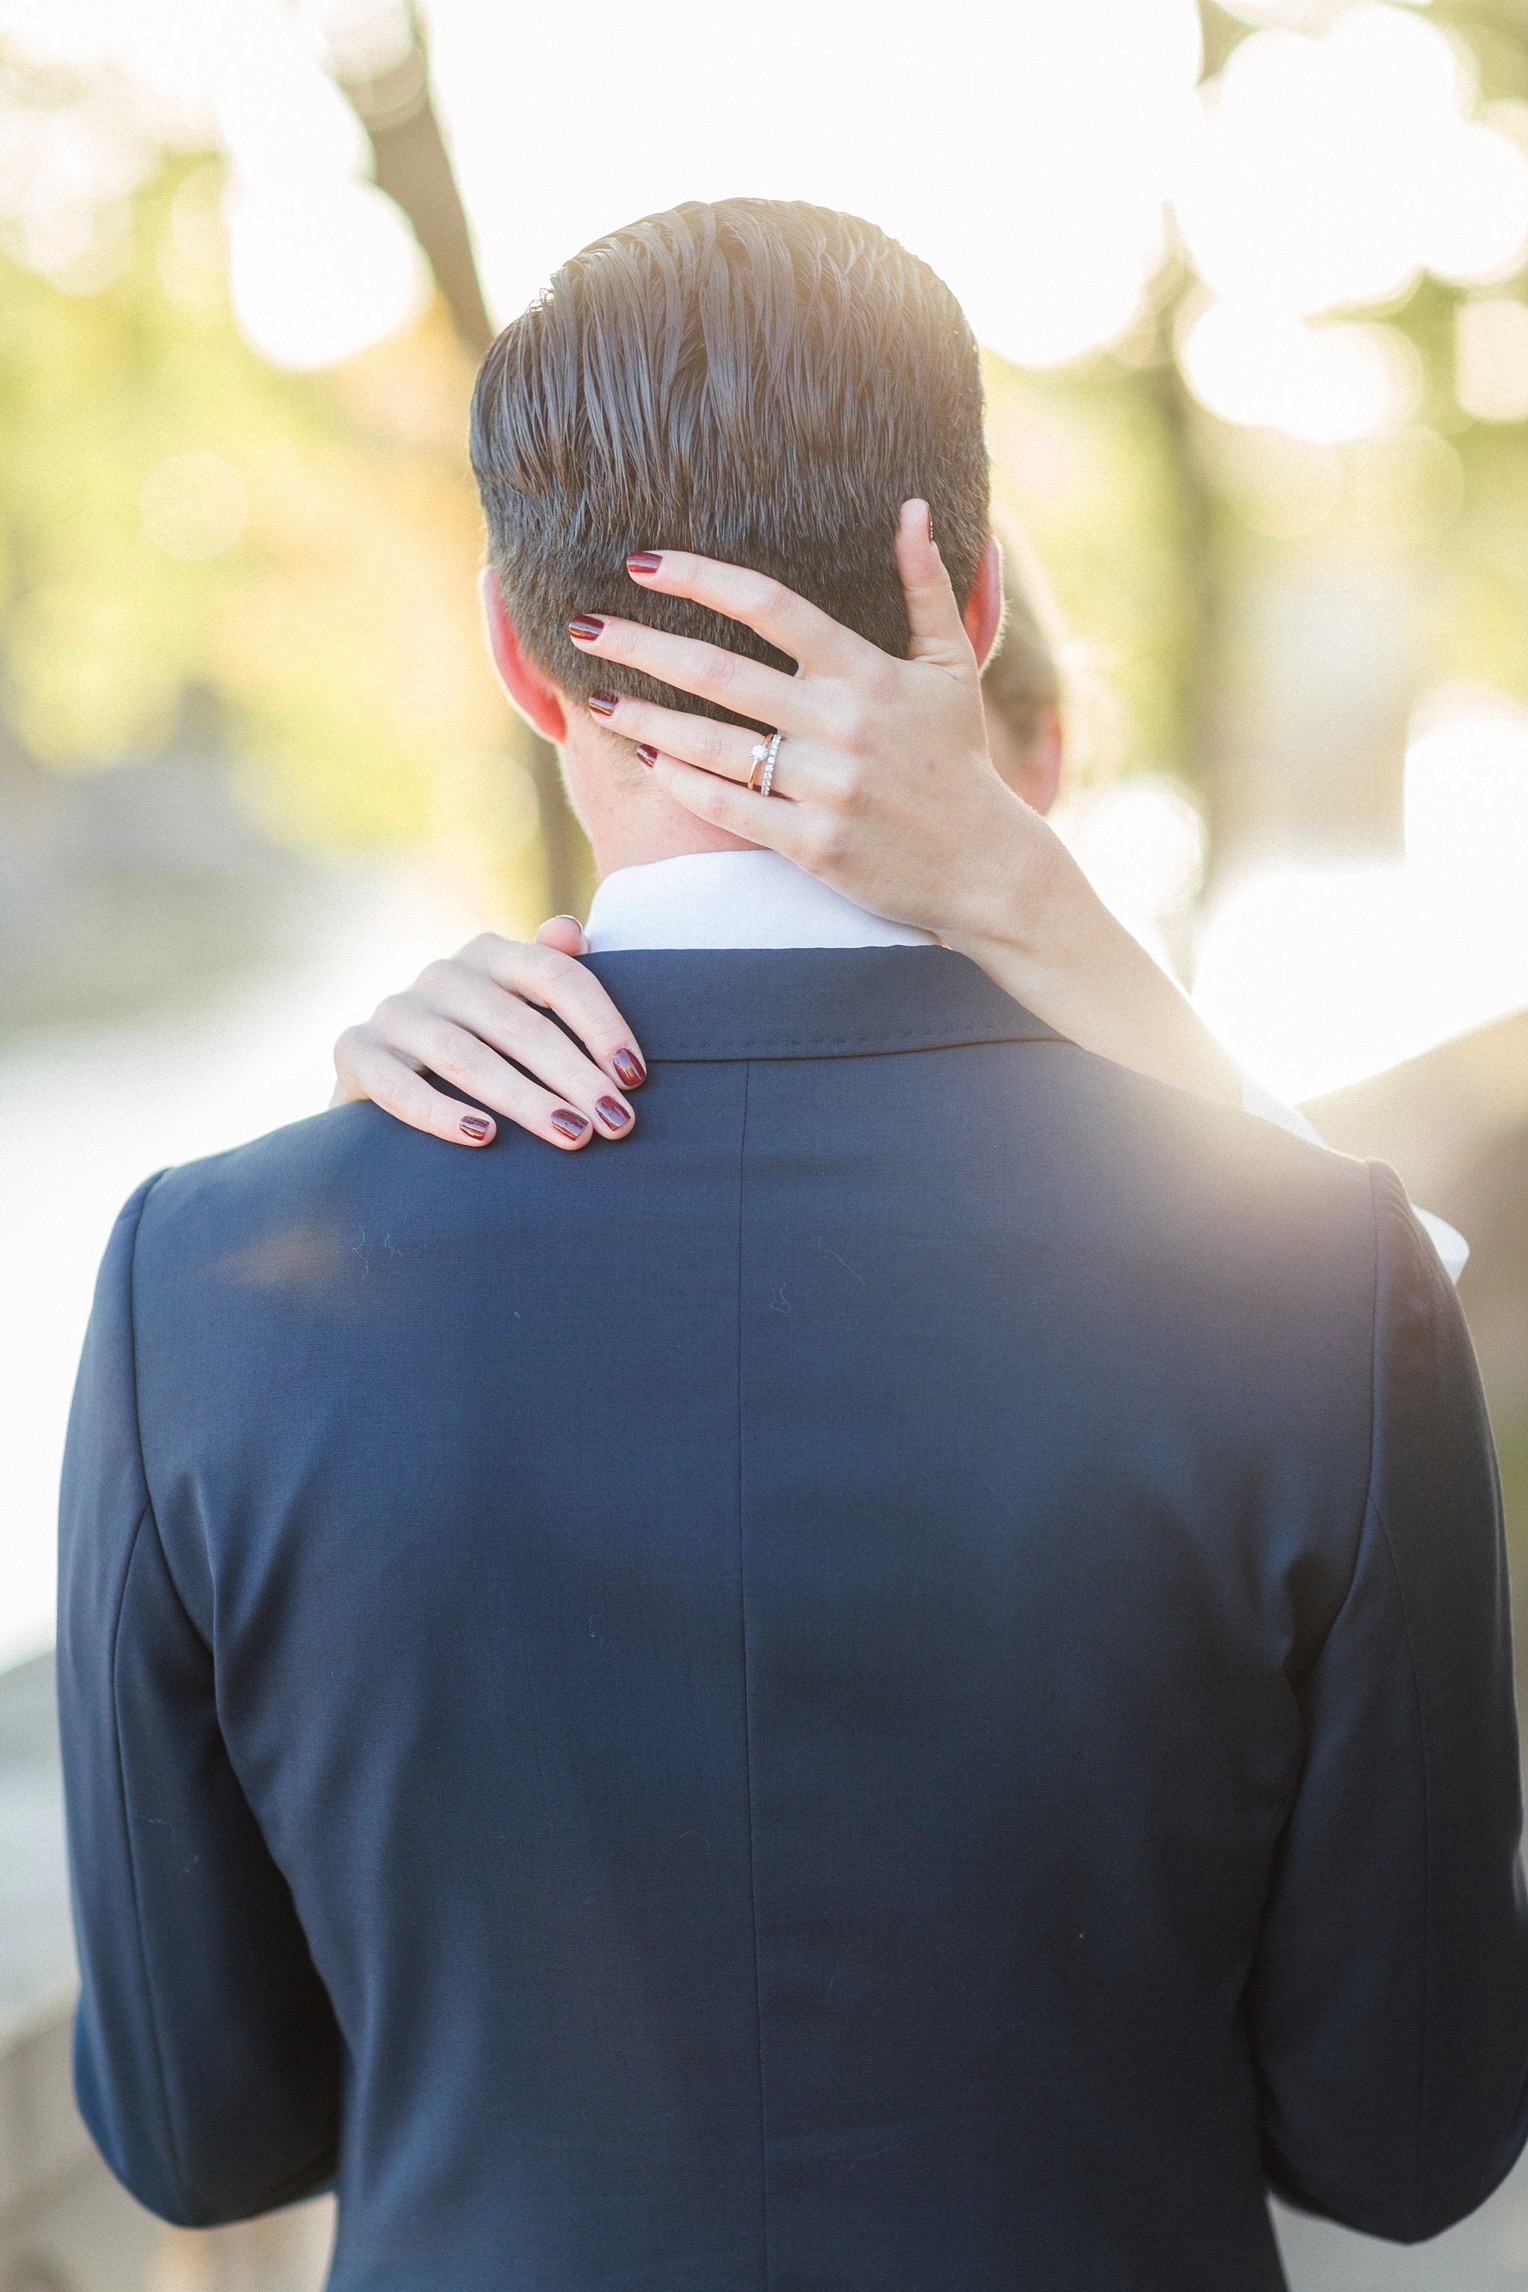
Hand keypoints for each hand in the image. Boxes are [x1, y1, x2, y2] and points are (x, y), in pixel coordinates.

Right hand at [331, 923, 646, 1150]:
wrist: (386, 1085)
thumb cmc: (480, 1048)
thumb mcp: (519, 1009)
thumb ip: (552, 973)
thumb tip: (570, 931)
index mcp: (492, 955)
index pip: (556, 975)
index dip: (600, 1024)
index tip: (634, 1077)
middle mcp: (442, 975)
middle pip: (519, 1024)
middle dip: (575, 1077)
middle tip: (616, 1123)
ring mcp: (394, 1012)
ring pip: (466, 1058)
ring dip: (525, 1100)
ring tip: (572, 1136)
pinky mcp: (354, 1052)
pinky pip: (398, 1086)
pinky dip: (441, 1114)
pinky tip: (483, 1137)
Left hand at [573, 502, 1034, 946]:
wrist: (983, 866)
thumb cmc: (958, 759)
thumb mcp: (952, 666)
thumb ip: (925, 585)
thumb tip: (913, 507)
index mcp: (867, 672)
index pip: (769, 606)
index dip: (699, 578)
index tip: (641, 562)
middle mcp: (841, 725)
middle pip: (720, 673)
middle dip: (642, 646)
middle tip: (582, 627)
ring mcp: (825, 788)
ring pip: (712, 745)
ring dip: (646, 718)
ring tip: (599, 698)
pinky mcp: (812, 845)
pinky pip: (727, 807)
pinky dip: (682, 781)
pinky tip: (646, 756)